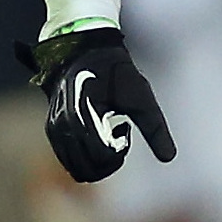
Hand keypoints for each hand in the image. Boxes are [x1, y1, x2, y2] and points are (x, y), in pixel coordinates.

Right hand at [19, 27, 174, 183]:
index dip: (121, 151)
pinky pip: (68, 159)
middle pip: (89, 170)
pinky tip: (97, 134)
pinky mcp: (52, 129)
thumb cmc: (116, 73)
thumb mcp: (141, 97)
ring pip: (77, 169)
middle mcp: (64, 126)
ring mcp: (55, 129)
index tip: (125, 128)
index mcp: (85, 117)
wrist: (86, 50)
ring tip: (107, 135)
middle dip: (110, 162)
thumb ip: (155, 129)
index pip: (103, 158)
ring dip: (97, 162)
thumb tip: (169, 158)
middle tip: (120, 137)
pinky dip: (85, 157)